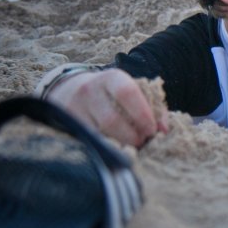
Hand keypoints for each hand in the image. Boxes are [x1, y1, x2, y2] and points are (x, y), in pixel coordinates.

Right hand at [46, 69, 168, 147]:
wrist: (69, 89)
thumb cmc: (111, 93)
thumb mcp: (130, 90)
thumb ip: (152, 107)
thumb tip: (164, 131)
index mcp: (111, 78)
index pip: (127, 93)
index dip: (142, 114)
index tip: (152, 130)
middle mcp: (89, 90)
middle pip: (112, 119)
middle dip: (131, 136)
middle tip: (143, 143)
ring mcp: (74, 107)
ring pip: (98, 133)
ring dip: (118, 145)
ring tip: (131, 147)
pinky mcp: (63, 123)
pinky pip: (86, 140)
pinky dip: (103, 148)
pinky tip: (113, 149)